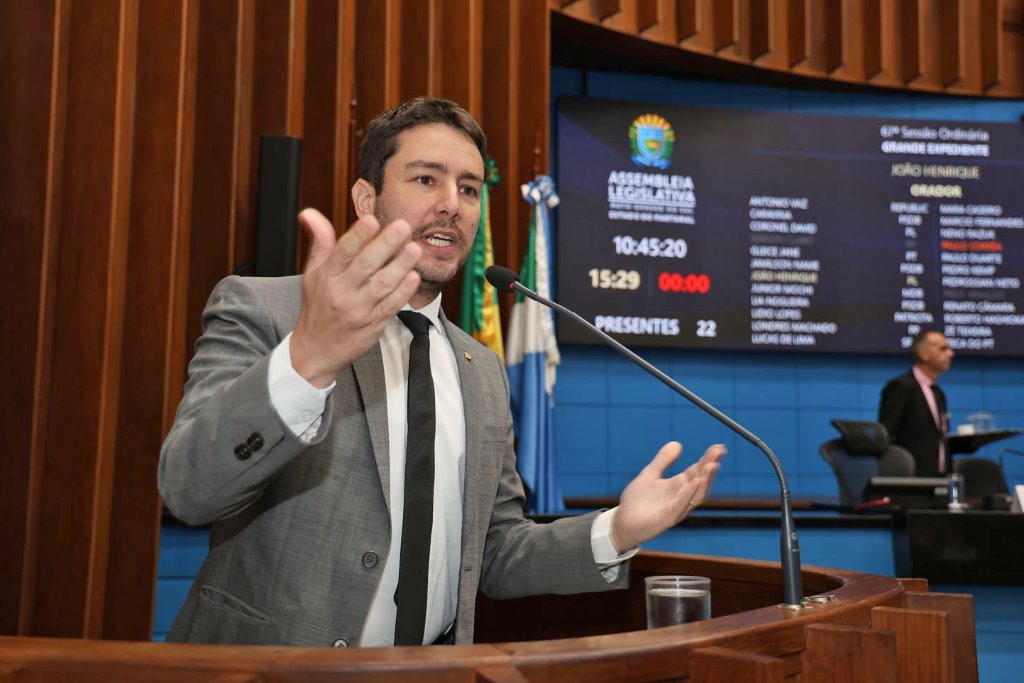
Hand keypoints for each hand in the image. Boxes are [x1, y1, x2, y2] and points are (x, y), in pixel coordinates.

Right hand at [289, 208, 422, 386]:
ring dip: (400, 266)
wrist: (315, 351)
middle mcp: (341, 292)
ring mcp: (358, 310)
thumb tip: (310, 213)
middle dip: (386, 244)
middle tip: (403, 227)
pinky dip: (403, 292)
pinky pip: (390, 306)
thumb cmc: (317, 307)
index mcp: (326, 276)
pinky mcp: (373, 325)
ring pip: (382, 285)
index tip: (371, 220)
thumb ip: (319, 242)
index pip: (342, 252)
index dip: (358, 236)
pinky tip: (414, 277)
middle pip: (366, 265)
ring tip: (414, 249)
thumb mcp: (313, 273)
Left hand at [610, 442, 725, 553]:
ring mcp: (677, 507)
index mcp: (678, 486)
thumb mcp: (650, 474)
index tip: (718, 447)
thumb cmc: (637, 501)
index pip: (697, 471)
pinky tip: (696, 481)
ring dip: (705, 479)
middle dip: (710, 466)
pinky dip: (689, 493)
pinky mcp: (668, 517)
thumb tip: (677, 444)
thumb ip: (663, 461)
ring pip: (696, 493)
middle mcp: (681, 497)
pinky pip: (682, 504)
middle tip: (719, 452)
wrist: (622, 522)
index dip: (708, 459)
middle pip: (700, 480)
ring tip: (712, 465)